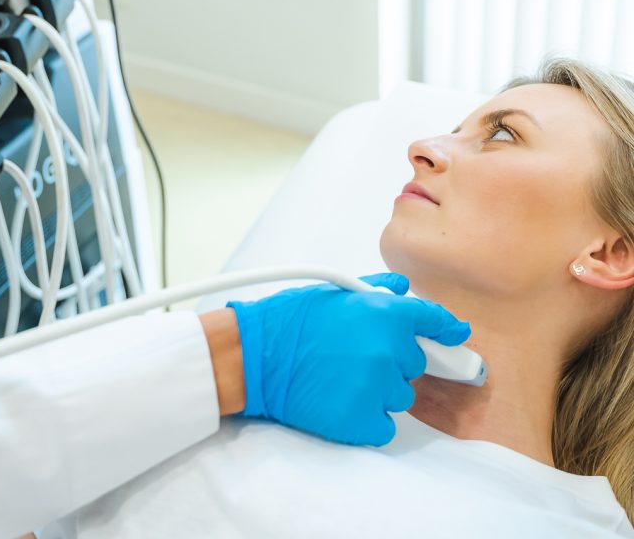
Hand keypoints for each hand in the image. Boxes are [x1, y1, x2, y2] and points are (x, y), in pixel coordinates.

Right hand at [227, 273, 469, 445]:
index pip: (433, 321)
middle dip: (392, 359)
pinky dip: (367, 418)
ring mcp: (378, 389)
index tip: (457, 336)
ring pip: (399, 395)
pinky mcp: (363, 421)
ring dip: (379, 389)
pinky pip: (383, 425)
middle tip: (356, 354)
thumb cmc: (290, 319)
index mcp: (386, 315)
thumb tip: (401, 287)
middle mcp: (390, 351)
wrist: (256, 355)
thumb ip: (375, 288)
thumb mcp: (334, 290)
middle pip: (414, 364)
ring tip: (341, 377)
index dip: (447, 328)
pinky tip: (340, 400)